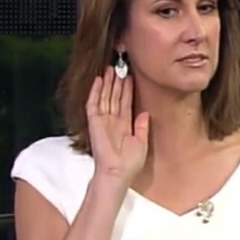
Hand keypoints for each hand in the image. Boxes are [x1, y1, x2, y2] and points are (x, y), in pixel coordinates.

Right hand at [85, 66, 149, 184]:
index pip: (125, 102)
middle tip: (119, 66)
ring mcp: (102, 121)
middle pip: (114, 96)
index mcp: (124, 125)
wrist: (117, 173)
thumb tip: (146, 112)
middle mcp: (112, 121)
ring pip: (104, 97)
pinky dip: (95, 92)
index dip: (127, 89)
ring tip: (109, 68)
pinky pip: (93, 104)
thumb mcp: (141, 143)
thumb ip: (142, 127)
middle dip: (116, 82)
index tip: (130, 76)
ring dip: (106, 83)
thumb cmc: (129, 163)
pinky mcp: (94, 122)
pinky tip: (98, 81)